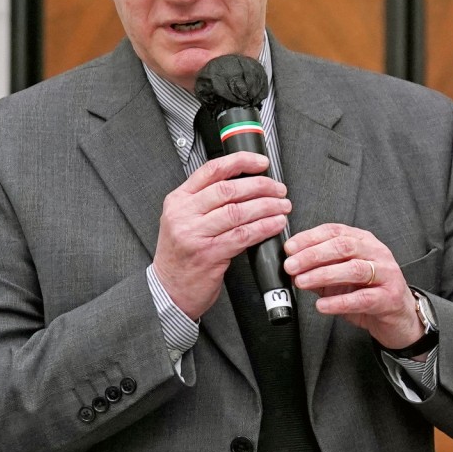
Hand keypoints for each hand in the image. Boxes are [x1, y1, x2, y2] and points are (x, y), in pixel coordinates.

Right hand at [152, 152, 289, 319]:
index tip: (262, 163)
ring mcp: (194, 234)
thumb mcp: (183, 220)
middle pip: (228, 189)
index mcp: (178, 200)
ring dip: (267, 207)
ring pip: (238, 211)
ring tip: (283, 207)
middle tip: (279, 190)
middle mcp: (184, 214)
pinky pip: (243, 235)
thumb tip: (246, 184)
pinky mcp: (209, 254)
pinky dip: (264, 227)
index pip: (211, 171)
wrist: (169, 289)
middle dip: (260, 186)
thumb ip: (206, 201)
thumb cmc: (182, 255)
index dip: (240, 162)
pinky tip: (276, 224)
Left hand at [283, 224, 419, 348]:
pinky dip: (339, 302)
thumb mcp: (342, 277)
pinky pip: (362, 298)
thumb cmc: (369, 293)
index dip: (310, 238)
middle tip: (291, 266)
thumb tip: (293, 269)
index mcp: (364, 242)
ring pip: (354, 269)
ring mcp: (386, 274)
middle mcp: (377, 253)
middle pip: (344, 246)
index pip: (335, 231)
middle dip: (313, 255)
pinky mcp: (389, 298)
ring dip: (323, 274)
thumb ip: (320, 270)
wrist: (398, 316)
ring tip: (302, 282)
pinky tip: (322, 305)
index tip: (289, 249)